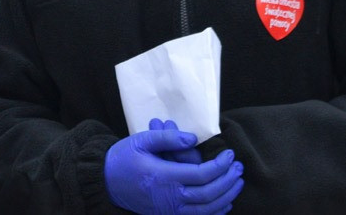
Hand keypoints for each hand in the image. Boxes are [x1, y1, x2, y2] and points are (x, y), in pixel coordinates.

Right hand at [104, 120, 243, 213]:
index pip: (201, 175)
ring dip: (226, 196)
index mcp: (163, 177)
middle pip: (208, 194)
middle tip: (238, 167)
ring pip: (206, 210)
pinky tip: (225, 202)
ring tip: (237, 182)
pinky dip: (215, 212)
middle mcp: (169, 197)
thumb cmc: (124, 159)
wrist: (106, 182)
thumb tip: (193, 138)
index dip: (220, 166)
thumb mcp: (141, 140)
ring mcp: (169, 210)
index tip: (229, 155)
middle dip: (228, 181)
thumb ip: (167, 138)